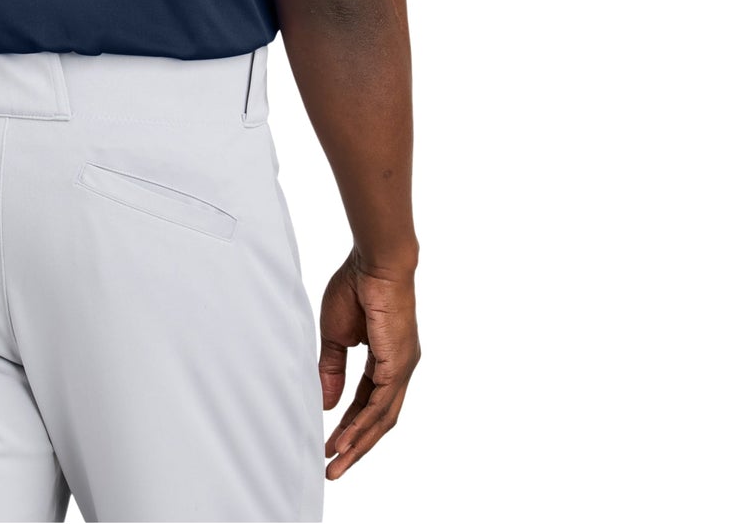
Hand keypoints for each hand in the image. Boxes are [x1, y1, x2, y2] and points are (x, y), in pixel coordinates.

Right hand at [318, 248, 419, 479]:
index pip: (367, 402)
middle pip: (378, 419)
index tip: (329, 443)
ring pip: (382, 418)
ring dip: (358, 443)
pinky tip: (347, 440)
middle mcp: (399, 368)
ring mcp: (402, 367)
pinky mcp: (399, 364)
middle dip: (355, 445)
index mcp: (386, 359)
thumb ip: (332, 369)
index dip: (348, 424)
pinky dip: (363, 425)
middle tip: (334, 468)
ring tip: (337, 463)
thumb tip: (328, 404)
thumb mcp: (335, 334)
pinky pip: (381, 404)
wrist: (373, 262)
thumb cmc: (356, 286)